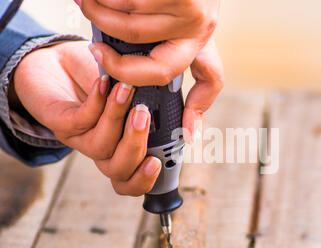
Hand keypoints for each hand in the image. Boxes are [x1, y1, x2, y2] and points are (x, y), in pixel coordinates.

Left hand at [13, 41, 160, 195]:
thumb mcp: (136, 92)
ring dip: (116, 118)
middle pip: (120, 170)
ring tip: (127, 90)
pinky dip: (96, 102)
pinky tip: (104, 83)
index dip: (145, 179)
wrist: (58, 58)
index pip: (133, 180)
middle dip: (135, 146)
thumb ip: (154, 105)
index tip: (158, 161)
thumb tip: (176, 106)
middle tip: (143, 116)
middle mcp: (102, 150)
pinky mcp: (58, 122)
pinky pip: (79, 121)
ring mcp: (79, 139)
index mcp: (122, 150)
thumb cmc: (103, 78)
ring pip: (101, 147)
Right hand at [75, 0, 223, 141]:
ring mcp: (191, 5)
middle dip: (113, 52)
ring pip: (130, 19)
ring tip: (88, 1)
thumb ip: (168, 47)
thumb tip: (153, 90)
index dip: (200, 110)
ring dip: (100, 10)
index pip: (209, 80)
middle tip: (95, 45)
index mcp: (202, 39)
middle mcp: (202, 24)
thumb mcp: (180, 21)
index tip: (189, 137)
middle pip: (144, 51)